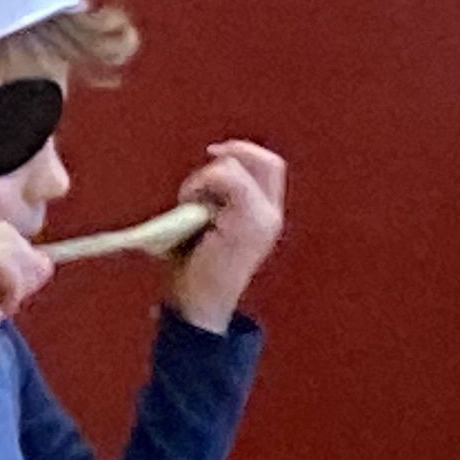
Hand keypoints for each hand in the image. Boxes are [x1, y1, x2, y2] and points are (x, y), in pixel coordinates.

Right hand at [0, 222, 55, 353]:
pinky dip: (12, 286)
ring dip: (17, 280)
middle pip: (3, 232)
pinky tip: (2, 308)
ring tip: (6, 307)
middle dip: (24, 263)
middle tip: (21, 296)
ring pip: (6, 245)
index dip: (21, 253)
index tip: (34, 280)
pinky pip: (2, 263)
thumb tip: (44, 261)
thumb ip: (13, 278)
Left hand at [165, 140, 287, 332]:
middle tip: (204, 163)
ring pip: (236, 168)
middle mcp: (272, 216)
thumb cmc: (194, 269)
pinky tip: (187, 202)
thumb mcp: (211, 228)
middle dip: (231, 156)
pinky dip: (201, 183)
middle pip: (266, 161)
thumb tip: (209, 167)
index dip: (245, 153)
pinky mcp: (247, 221)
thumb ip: (218, 201)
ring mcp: (263, 219)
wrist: (197, 306)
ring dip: (203, 178)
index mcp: (266, 217)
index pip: (270, 168)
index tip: (214, 154)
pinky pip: (226, 178)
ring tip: (187, 203)